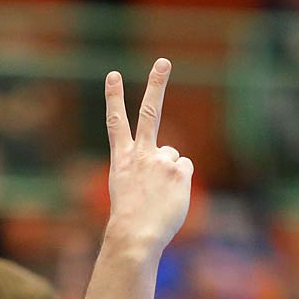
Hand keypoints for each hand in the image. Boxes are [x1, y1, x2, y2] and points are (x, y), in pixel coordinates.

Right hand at [104, 59, 192, 255]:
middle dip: (155, 84)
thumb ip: (148, 168)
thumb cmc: (131, 219)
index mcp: (122, 159)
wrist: (135, 235)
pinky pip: (185, 169)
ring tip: (159, 195)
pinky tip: (170, 197)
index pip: (115, 123)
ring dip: (170, 174)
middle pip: (149, 112)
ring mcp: (161, 160)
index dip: (113, 98)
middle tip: (163, 62)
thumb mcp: (129, 190)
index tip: (113, 75)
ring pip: (173, 156)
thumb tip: (175, 158)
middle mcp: (141, 154)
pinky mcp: (179, 170)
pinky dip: (180, 184)